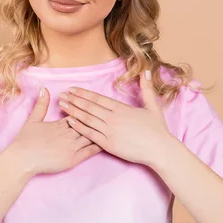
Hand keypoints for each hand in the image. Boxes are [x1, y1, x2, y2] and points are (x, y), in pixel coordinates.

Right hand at [8, 87, 102, 175]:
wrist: (22, 158)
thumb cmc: (26, 140)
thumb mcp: (33, 119)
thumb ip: (41, 104)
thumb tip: (44, 88)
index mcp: (60, 123)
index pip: (77, 114)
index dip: (85, 110)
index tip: (96, 106)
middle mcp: (68, 133)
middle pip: (87, 123)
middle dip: (97, 119)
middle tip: (111, 114)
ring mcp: (71, 147)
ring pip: (90, 136)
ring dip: (101, 131)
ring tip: (113, 127)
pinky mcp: (73, 159)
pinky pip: (89, 152)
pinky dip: (99, 146)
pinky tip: (108, 143)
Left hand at [57, 70, 175, 166]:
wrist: (161, 150)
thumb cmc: (158, 130)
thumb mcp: (153, 106)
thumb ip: (146, 89)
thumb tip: (146, 71)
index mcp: (121, 108)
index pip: (98, 98)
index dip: (83, 93)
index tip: (72, 89)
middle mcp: (113, 118)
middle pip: (89, 106)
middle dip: (74, 100)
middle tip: (62, 94)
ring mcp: (110, 131)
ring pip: (87, 118)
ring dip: (73, 111)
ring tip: (62, 105)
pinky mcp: (108, 144)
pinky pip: (90, 134)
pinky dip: (79, 126)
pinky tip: (69, 121)